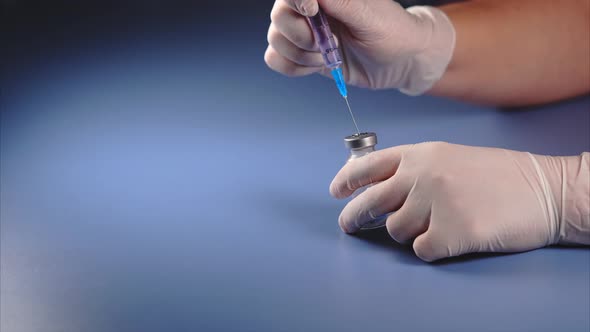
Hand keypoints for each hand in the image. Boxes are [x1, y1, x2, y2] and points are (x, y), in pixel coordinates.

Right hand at [265, 0, 455, 94]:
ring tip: (327, 56)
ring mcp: (304, 33)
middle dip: (301, 36)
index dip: (296, 2)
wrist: (402, 62)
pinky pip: (276, 60)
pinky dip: (293, 67)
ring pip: (276, 40)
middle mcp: (310, 10)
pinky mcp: (303, 56)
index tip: (313, 11)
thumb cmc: (393, 31)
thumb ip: (340, 2)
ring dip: (300, 54)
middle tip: (330, 42)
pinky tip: (316, 66)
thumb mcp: (369, 15)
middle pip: (279, 17)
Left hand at [330, 142, 589, 261]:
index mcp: (420, 154)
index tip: (336, 192)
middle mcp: (422, 176)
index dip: (347, 180)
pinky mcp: (452, 233)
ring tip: (437, 223)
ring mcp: (436, 204)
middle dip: (354, 216)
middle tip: (349, 225)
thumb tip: (378, 189)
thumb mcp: (449, 157)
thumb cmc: (498, 174)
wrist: (544, 189)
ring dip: (408, 232)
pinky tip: (451, 238)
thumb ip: (413, 169)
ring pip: (395, 229)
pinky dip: (431, 249)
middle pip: (370, 201)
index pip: (368, 165)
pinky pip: (421, 250)